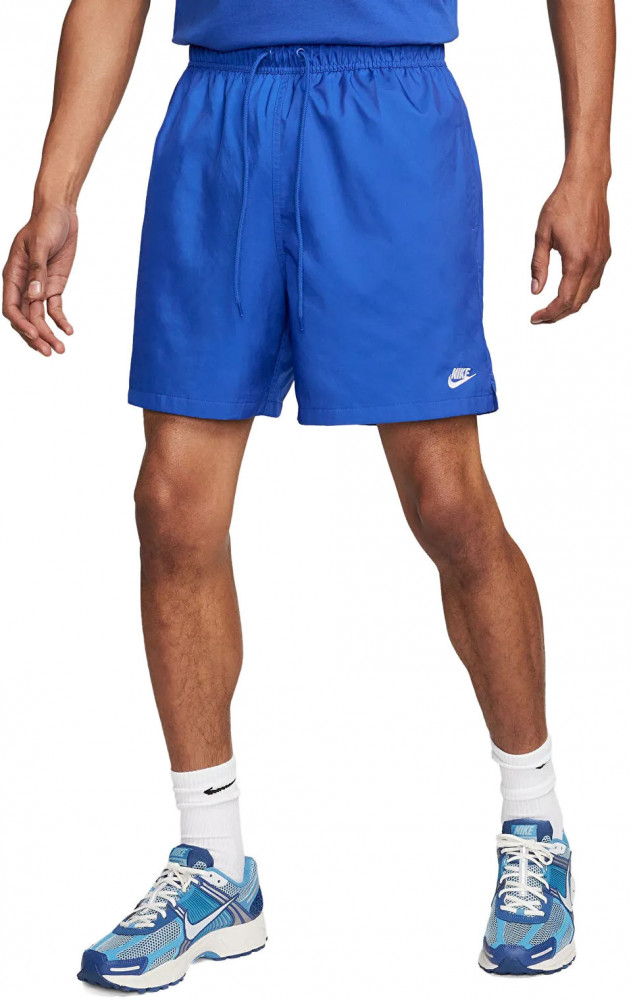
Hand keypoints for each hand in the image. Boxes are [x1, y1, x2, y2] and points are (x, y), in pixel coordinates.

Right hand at [3, 204, 77, 355]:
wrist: (59, 213)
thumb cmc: (45, 223)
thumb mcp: (40, 243)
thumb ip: (37, 270)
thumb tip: (34, 295)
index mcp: (12, 274)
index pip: (11, 306)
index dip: (21, 323)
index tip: (35, 334)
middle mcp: (23, 285)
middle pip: (25, 317)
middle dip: (36, 336)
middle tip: (49, 352)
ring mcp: (38, 287)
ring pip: (39, 317)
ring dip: (49, 333)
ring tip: (60, 349)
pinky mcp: (54, 286)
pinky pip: (55, 309)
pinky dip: (60, 321)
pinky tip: (69, 332)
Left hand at [530, 176, 610, 323]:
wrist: (586, 183)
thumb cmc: (563, 203)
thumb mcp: (542, 235)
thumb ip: (538, 265)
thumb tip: (535, 290)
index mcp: (577, 259)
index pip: (564, 299)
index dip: (548, 313)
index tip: (534, 317)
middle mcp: (593, 262)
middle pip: (577, 302)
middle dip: (557, 314)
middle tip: (540, 317)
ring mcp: (602, 258)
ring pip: (588, 294)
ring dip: (570, 304)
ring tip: (551, 307)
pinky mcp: (605, 252)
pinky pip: (595, 281)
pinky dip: (581, 292)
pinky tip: (568, 290)